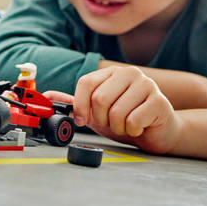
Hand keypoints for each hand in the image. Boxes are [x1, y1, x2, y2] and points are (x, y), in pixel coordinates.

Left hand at [44, 66, 181, 153]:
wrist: (159, 132)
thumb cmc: (127, 119)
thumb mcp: (96, 112)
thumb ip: (74, 102)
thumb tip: (47, 96)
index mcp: (113, 73)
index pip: (86, 83)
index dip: (80, 105)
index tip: (81, 119)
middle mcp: (130, 74)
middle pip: (99, 98)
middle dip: (101, 119)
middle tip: (111, 123)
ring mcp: (147, 85)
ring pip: (116, 112)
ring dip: (118, 127)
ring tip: (126, 125)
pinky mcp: (159, 102)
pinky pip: (133, 120)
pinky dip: (132, 130)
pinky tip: (139, 127)